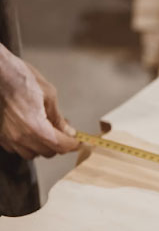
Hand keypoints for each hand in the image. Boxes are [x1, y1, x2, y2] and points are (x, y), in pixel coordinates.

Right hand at [0, 44, 78, 158]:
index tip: (78, 141)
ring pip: (32, 153)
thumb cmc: (19, 77)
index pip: (60, 146)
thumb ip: (58, 118)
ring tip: (47, 130)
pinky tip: (31, 131)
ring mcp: (7, 137)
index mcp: (35, 126)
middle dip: (59, 144)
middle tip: (64, 131)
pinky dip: (27, 144)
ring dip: (43, 146)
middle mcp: (20, 136)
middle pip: (48, 152)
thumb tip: (68, 131)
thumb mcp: (48, 95)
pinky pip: (17, 148)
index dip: (72, 144)